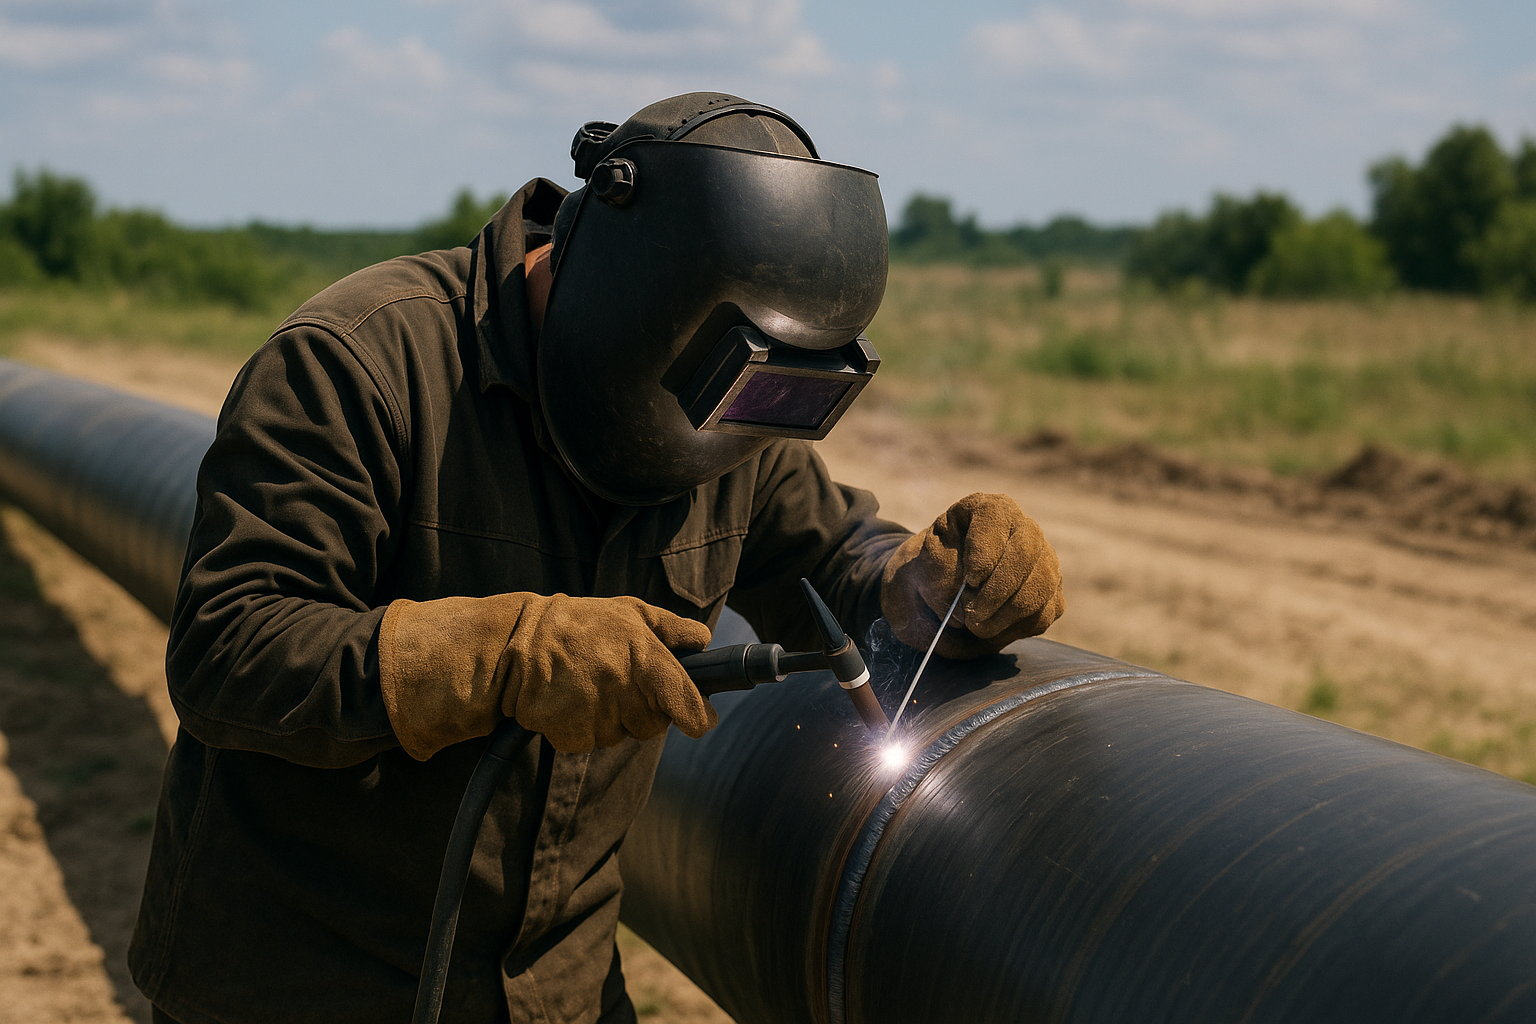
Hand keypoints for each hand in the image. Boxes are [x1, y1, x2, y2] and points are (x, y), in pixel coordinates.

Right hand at [379, 592, 713, 757]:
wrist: (510, 644)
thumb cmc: (577, 624)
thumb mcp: (627, 612)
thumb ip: (670, 627)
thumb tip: (702, 641)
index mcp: (642, 653)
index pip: (683, 699)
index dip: (695, 715)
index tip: (700, 721)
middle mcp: (621, 684)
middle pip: (653, 725)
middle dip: (642, 711)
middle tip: (619, 685)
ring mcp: (594, 711)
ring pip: (620, 736)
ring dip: (609, 719)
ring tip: (586, 685)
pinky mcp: (568, 732)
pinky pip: (589, 742)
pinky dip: (581, 728)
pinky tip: (567, 701)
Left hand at [880, 493, 1063, 658]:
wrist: (940, 590)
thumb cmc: (931, 571)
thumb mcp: (922, 567)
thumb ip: (942, 580)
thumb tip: (966, 610)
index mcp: (987, 509)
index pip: (995, 520)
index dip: (984, 553)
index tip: (971, 579)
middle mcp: (1024, 527)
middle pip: (1024, 555)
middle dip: (997, 592)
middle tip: (972, 616)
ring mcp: (1044, 559)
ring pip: (1039, 589)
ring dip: (1004, 616)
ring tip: (976, 626)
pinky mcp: (1052, 592)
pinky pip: (1043, 613)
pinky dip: (1016, 627)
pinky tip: (992, 626)